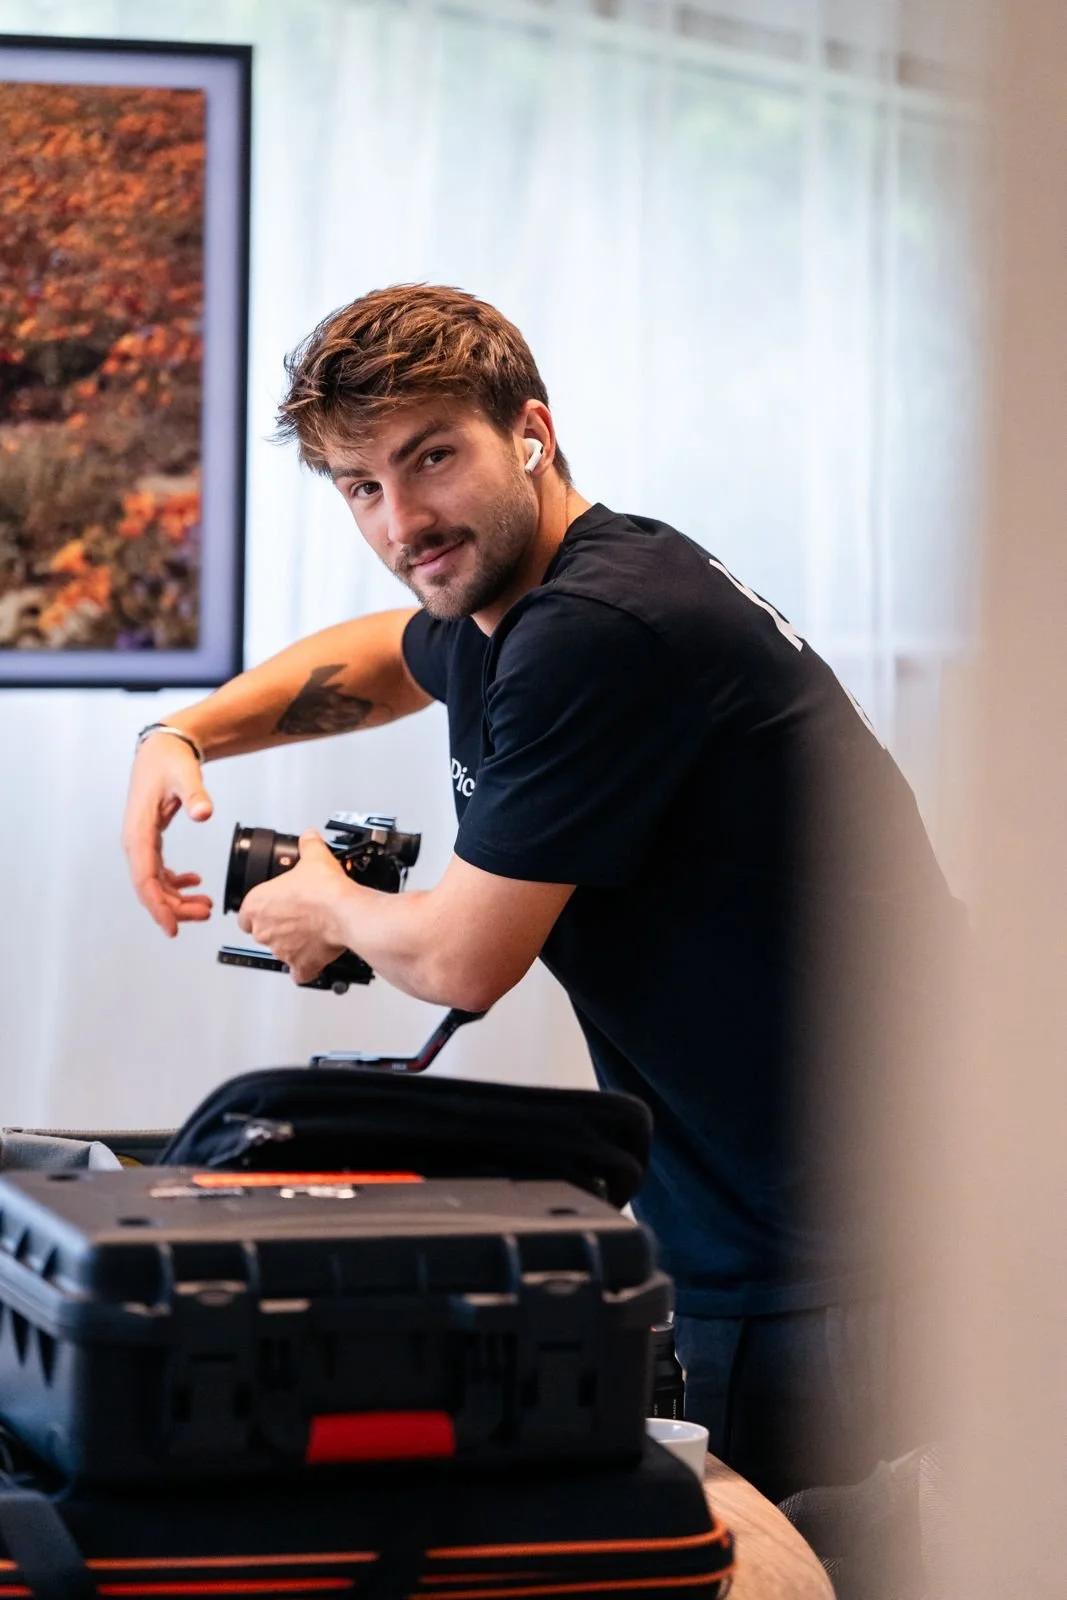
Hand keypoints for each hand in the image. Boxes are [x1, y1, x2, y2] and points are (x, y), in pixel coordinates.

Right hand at [122, 734, 213, 936]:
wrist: (162, 749)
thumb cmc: (169, 761)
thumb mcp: (185, 775)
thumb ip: (195, 794)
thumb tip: (203, 813)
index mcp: (138, 832)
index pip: (145, 879)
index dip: (158, 906)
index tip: (172, 927)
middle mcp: (135, 842)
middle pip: (150, 887)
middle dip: (174, 907)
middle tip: (204, 915)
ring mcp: (141, 842)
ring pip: (155, 883)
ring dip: (177, 898)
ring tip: (205, 906)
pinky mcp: (150, 840)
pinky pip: (159, 872)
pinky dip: (175, 883)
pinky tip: (195, 883)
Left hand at [237, 830, 350, 983]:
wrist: (346, 912)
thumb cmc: (325, 889)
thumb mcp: (314, 856)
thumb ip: (307, 844)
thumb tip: (309, 838)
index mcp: (256, 905)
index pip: (246, 915)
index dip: (261, 910)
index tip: (275, 906)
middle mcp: (264, 931)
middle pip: (262, 933)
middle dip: (279, 927)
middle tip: (299, 915)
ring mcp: (281, 951)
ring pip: (281, 952)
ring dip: (293, 945)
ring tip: (313, 930)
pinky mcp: (300, 966)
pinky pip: (299, 972)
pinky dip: (306, 967)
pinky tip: (315, 955)